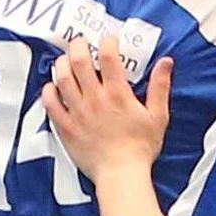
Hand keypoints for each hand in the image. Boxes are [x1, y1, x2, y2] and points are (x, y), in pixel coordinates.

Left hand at [42, 35, 172, 182]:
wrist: (121, 175)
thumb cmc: (141, 147)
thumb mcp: (159, 115)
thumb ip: (160, 86)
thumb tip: (166, 63)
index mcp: (118, 95)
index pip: (109, 57)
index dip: (107, 42)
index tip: (109, 40)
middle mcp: (94, 100)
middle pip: (79, 62)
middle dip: (78, 45)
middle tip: (80, 41)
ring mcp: (77, 113)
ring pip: (61, 78)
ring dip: (61, 63)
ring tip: (65, 59)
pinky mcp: (66, 127)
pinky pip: (50, 104)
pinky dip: (49, 91)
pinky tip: (52, 86)